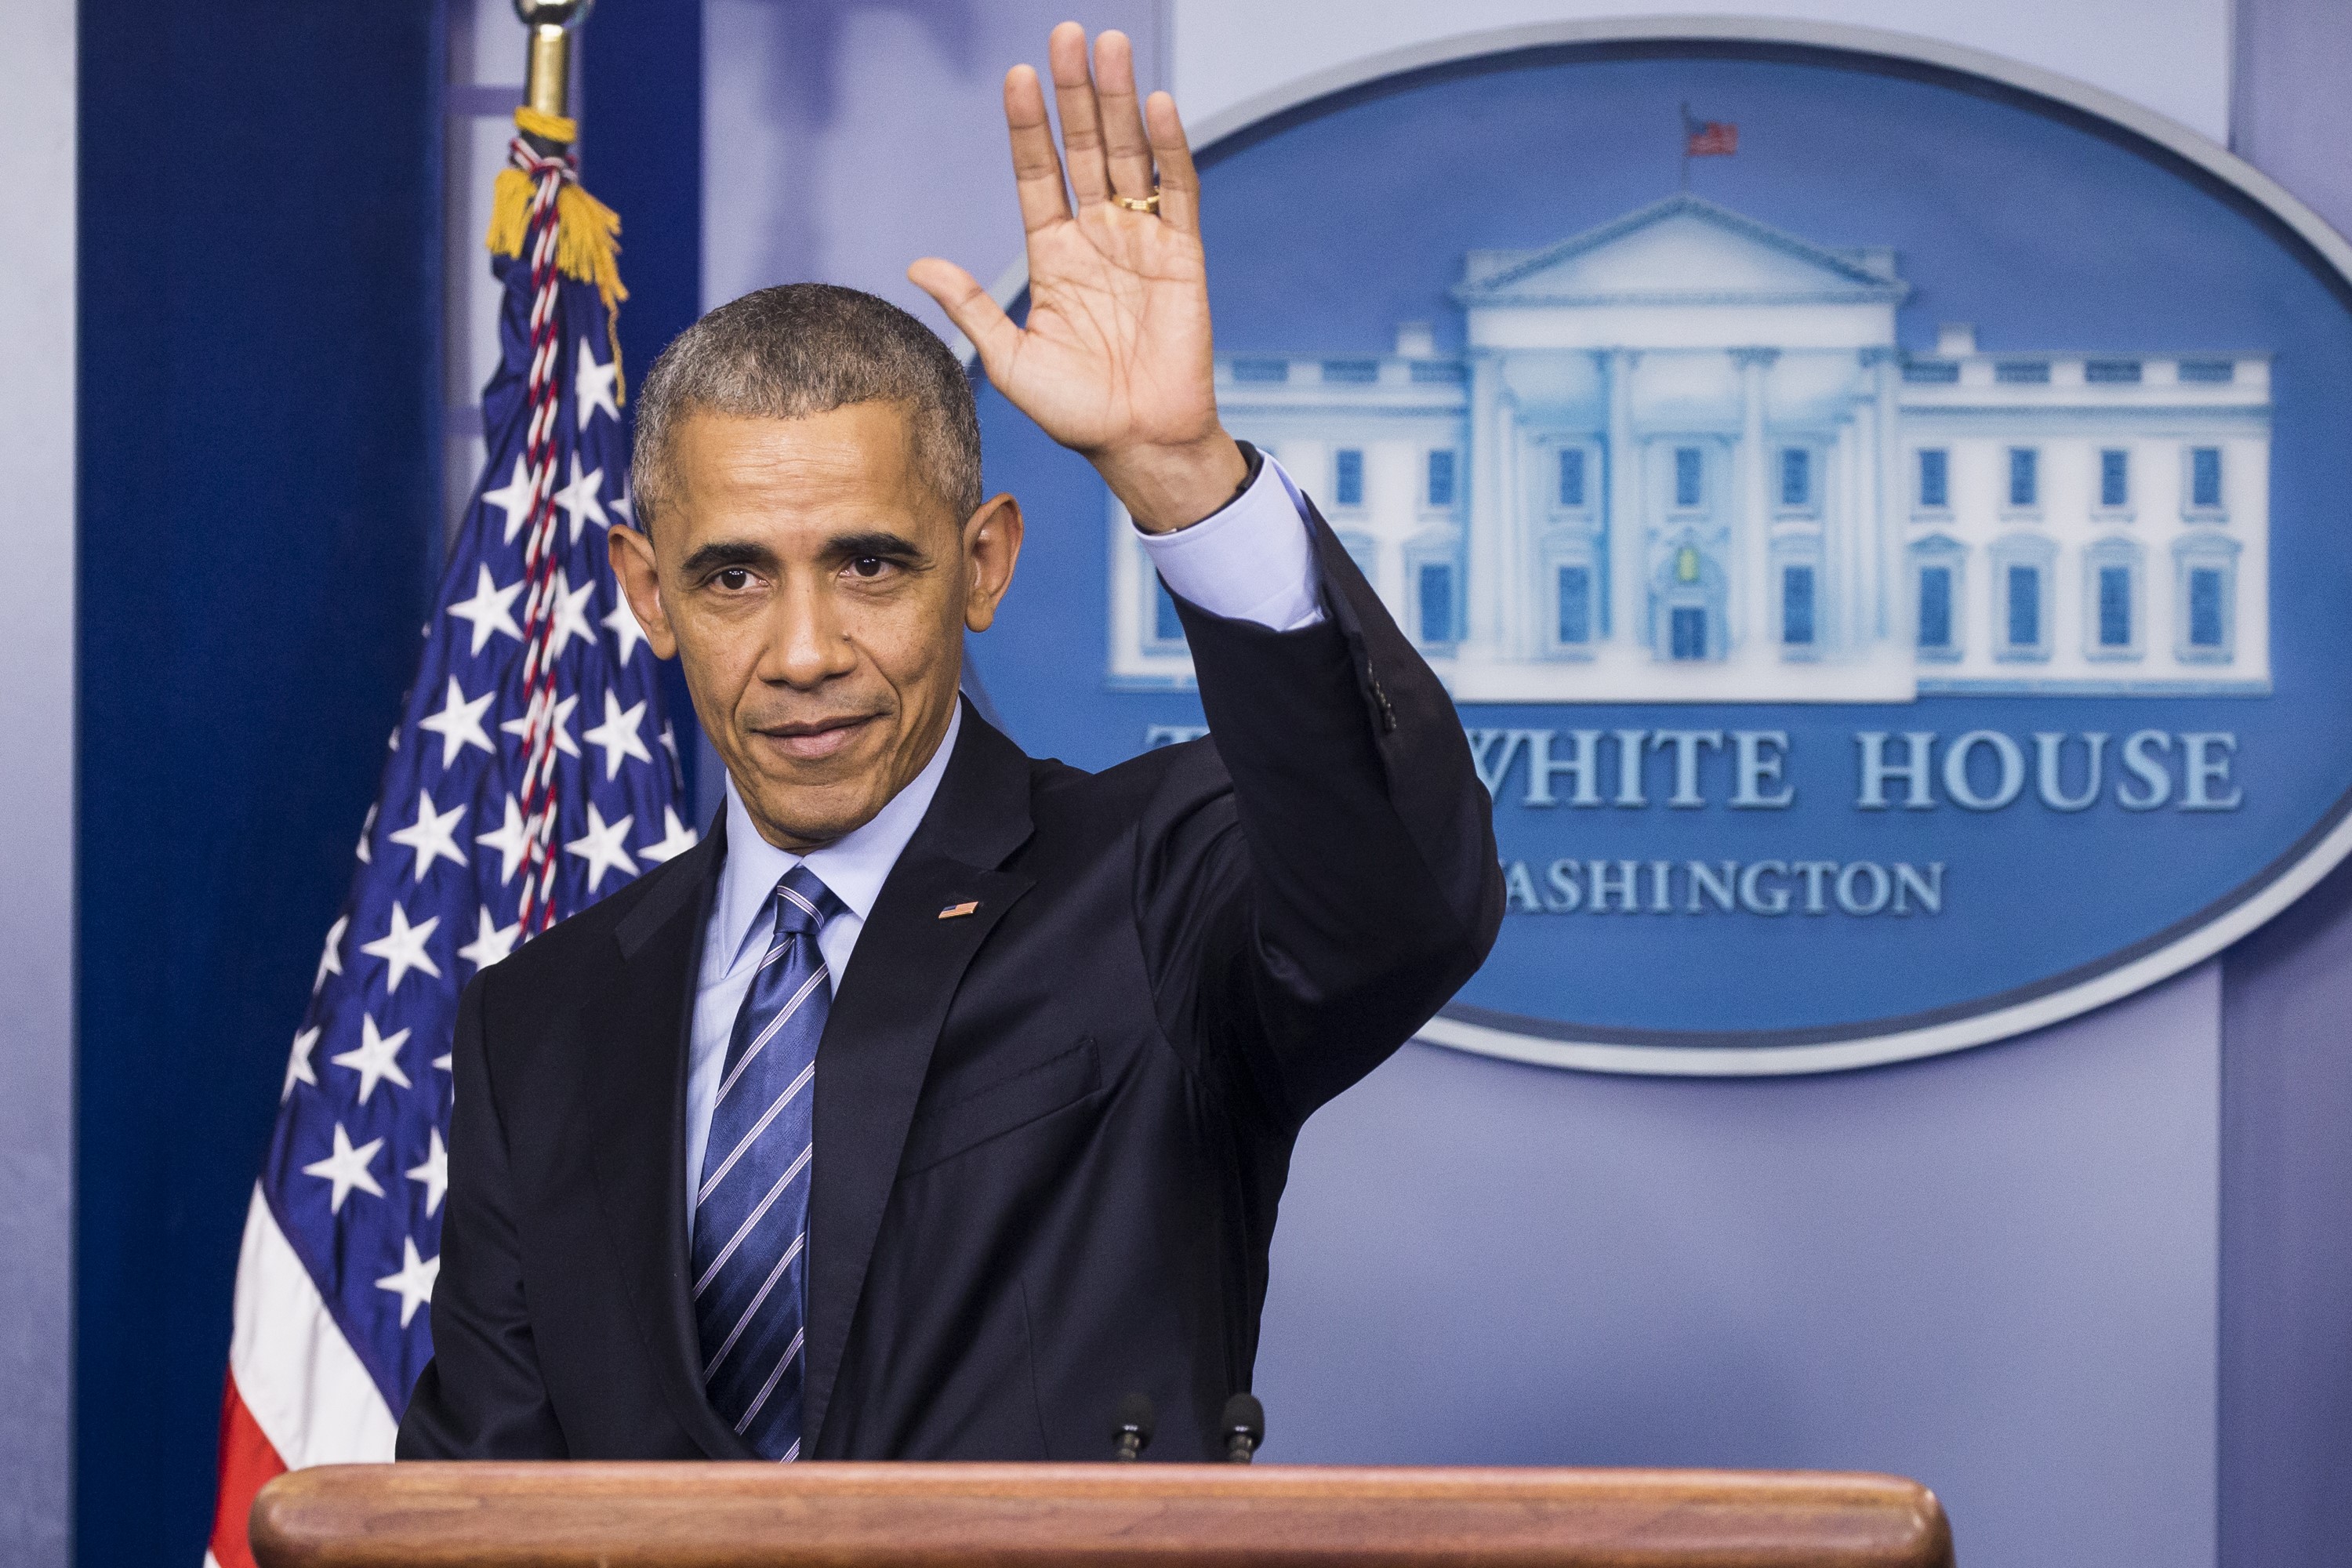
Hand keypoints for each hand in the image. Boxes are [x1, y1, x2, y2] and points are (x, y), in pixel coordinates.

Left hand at [909, 23, 1245, 534]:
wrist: (1139, 444)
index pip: (1037, 174)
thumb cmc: (1076, 412)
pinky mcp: (1184, 258)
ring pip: (1128, 156)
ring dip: (1119, 101)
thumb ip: (970, 308)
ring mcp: (1141, 243)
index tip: (1015, 77)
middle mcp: (1097, 237)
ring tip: (1107, 47)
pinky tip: (1157, 106)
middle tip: (1065, 34)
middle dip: (1074, 93)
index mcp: (1053, 255)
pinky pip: (1176, 193)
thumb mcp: (1009, 361)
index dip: (1027, 127)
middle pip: (1083, 148)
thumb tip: (918, 263)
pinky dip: (1169, 149)